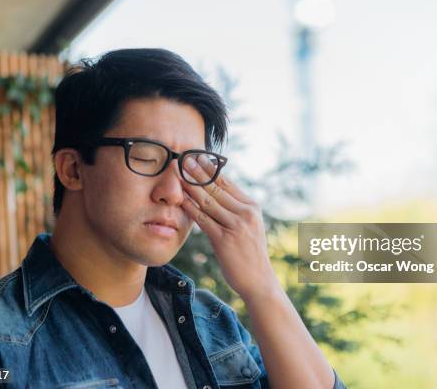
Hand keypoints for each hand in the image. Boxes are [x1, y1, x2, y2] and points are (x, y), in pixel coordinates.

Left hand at [180, 156, 279, 300]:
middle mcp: (246, 213)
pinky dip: (190, 208)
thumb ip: (236, 210)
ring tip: (177, 174)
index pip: (228, 183)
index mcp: (252, 207)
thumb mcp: (249, 226)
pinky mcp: (224, 240)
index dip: (210, 169)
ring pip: (208, 201)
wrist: (259, 280)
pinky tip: (180, 199)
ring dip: (190, 186)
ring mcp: (236, 226)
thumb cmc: (250, 253)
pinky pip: (203, 219)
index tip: (197, 157)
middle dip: (198, 172)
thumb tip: (217, 194)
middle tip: (183, 158)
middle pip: (216, 188)